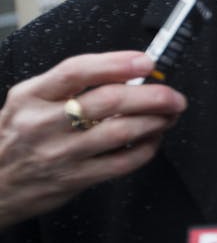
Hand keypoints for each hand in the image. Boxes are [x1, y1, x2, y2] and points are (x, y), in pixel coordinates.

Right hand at [0, 51, 186, 228]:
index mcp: (31, 96)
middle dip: (151, 95)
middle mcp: (43, 123)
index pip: (76, 71)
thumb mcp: (28, 100)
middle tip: (173, 95)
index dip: (116, 63)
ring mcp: (60, 153)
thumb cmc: (17, 136)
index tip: (147, 62)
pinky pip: (121, 163)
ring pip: (121, 131)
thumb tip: (127, 71)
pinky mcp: (74, 179)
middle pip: (108, 101)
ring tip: (169, 115)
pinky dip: (146, 148)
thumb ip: (69, 85)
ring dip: (156, 121)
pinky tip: (153, 139)